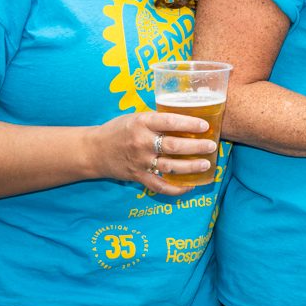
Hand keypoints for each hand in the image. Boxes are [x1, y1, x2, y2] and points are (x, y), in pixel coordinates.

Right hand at [89, 111, 215, 196]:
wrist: (94, 150)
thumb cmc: (119, 130)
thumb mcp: (136, 117)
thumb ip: (158, 119)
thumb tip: (187, 117)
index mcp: (142, 123)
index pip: (170, 122)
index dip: (189, 124)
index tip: (205, 125)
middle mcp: (142, 142)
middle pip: (174, 146)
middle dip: (196, 147)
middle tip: (212, 146)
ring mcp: (140, 161)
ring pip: (170, 166)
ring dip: (191, 167)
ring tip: (206, 164)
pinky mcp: (138, 176)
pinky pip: (159, 186)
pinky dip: (175, 188)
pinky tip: (189, 186)